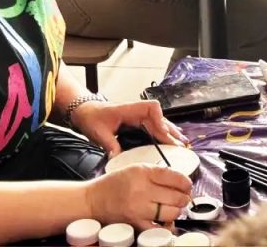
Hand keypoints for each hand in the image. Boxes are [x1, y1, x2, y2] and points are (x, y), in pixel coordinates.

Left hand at [70, 99, 187, 156]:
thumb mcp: (99, 133)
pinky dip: (163, 131)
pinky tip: (170, 137)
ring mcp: (138, 115)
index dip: (159, 120)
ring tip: (182, 141)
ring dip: (170, 130)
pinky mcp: (137, 121)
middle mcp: (137, 111)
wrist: (84, 111)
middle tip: (180, 144)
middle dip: (170, 131)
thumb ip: (110, 145)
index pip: (152, 108)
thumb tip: (118, 158)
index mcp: (130, 109)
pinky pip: (154, 124)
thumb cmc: (91, 117)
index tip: (163, 133)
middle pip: (159, 117)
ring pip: (159, 121)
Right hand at [86, 164, 192, 230]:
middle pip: (176, 196)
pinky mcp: (135, 224)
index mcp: (143, 172)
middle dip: (184, 197)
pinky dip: (166, 226)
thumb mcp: (135, 169)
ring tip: (174, 208)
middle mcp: (142, 190)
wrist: (92, 200)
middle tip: (183, 198)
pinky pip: (159, 228)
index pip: (174, 176)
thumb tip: (180, 181)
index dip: (186, 182)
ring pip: (171, 212)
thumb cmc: (114, 184)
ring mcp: (138, 209)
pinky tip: (165, 221)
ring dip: (177, 211)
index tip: (188, 185)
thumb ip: (157, 173)